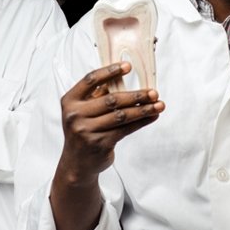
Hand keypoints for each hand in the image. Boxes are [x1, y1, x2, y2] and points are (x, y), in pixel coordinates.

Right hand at [57, 62, 164, 179]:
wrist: (76, 163)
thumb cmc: (84, 130)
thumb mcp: (83, 111)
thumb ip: (98, 95)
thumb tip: (124, 79)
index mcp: (70, 101)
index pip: (90, 80)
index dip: (110, 71)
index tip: (128, 66)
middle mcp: (75, 115)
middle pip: (111, 99)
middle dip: (136, 95)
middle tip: (154, 92)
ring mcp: (86, 131)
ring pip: (121, 116)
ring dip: (143, 110)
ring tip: (159, 105)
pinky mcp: (99, 144)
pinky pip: (125, 130)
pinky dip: (141, 122)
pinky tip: (152, 117)